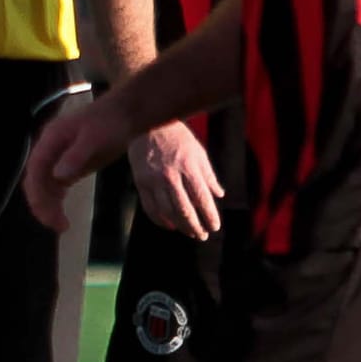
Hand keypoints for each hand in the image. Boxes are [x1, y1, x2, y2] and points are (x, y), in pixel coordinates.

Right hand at [24, 95, 128, 230]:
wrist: (125, 115)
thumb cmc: (110, 122)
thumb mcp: (95, 138)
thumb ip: (76, 156)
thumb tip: (58, 176)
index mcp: (50, 139)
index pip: (35, 169)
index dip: (37, 192)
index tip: (47, 213)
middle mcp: (49, 150)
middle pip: (36, 180)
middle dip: (42, 204)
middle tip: (58, 225)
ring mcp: (57, 158)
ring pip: (44, 187)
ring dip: (49, 206)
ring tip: (62, 226)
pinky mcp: (69, 166)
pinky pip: (55, 187)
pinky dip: (56, 202)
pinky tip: (62, 215)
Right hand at [128, 120, 223, 239]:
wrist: (148, 125)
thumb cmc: (178, 138)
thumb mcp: (198, 152)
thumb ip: (208, 175)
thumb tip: (219, 194)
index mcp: (188, 166)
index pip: (202, 198)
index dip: (209, 215)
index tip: (215, 226)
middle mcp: (171, 175)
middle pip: (184, 209)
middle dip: (195, 227)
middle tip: (203, 236)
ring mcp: (153, 180)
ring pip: (167, 212)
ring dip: (180, 226)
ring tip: (189, 233)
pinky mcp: (141, 183)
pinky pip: (150, 208)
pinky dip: (161, 220)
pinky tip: (170, 225)